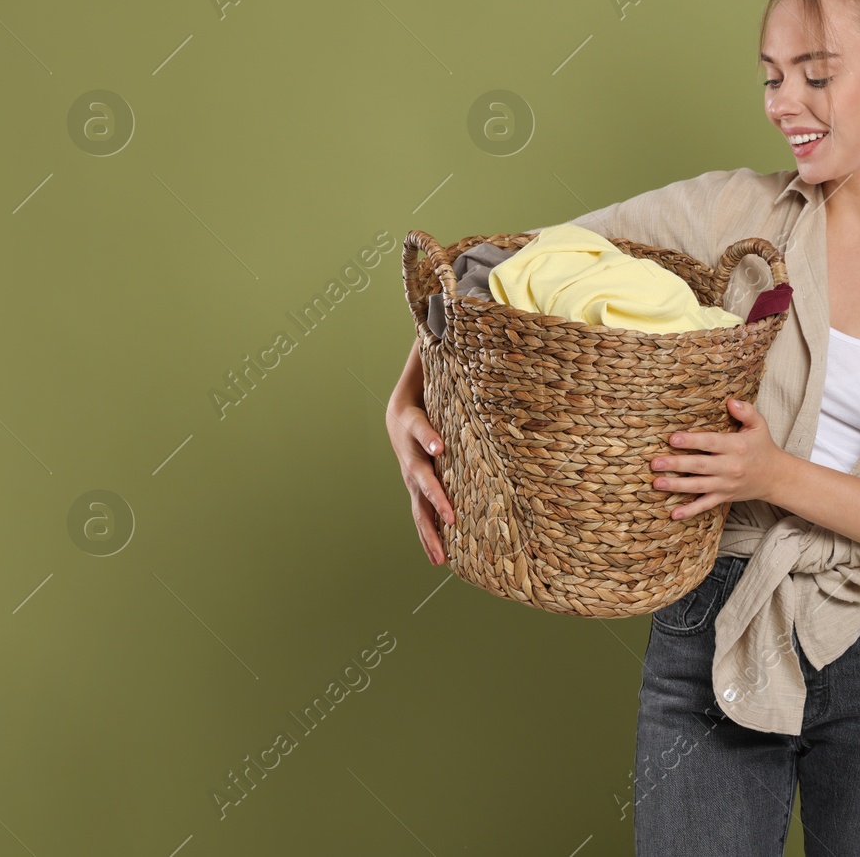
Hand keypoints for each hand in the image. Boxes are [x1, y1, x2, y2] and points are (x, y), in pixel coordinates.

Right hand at [386, 338, 454, 565]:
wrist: (407, 391)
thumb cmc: (431, 368)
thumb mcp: (433, 350)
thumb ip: (443, 333)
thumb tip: (455, 300)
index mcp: (406, 412)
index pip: (416, 424)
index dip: (426, 434)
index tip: (439, 444)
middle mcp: (404, 445)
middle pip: (416, 472)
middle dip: (433, 494)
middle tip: (451, 514)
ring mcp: (408, 468)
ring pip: (416, 502)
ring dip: (430, 528)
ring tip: (444, 555)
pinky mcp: (418, 483)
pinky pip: (421, 511)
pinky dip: (429, 534)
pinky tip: (442, 559)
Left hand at [652, 398, 787, 520]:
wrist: (776, 477)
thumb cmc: (762, 447)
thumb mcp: (759, 425)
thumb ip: (746, 411)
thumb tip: (731, 401)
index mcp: (736, 446)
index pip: (710, 443)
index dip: (691, 441)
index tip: (672, 438)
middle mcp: (730, 467)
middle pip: (699, 466)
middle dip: (676, 464)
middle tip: (655, 463)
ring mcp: (726, 484)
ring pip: (698, 486)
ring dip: (676, 486)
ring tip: (657, 483)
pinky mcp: (724, 497)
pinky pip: (705, 505)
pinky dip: (690, 510)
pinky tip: (673, 514)